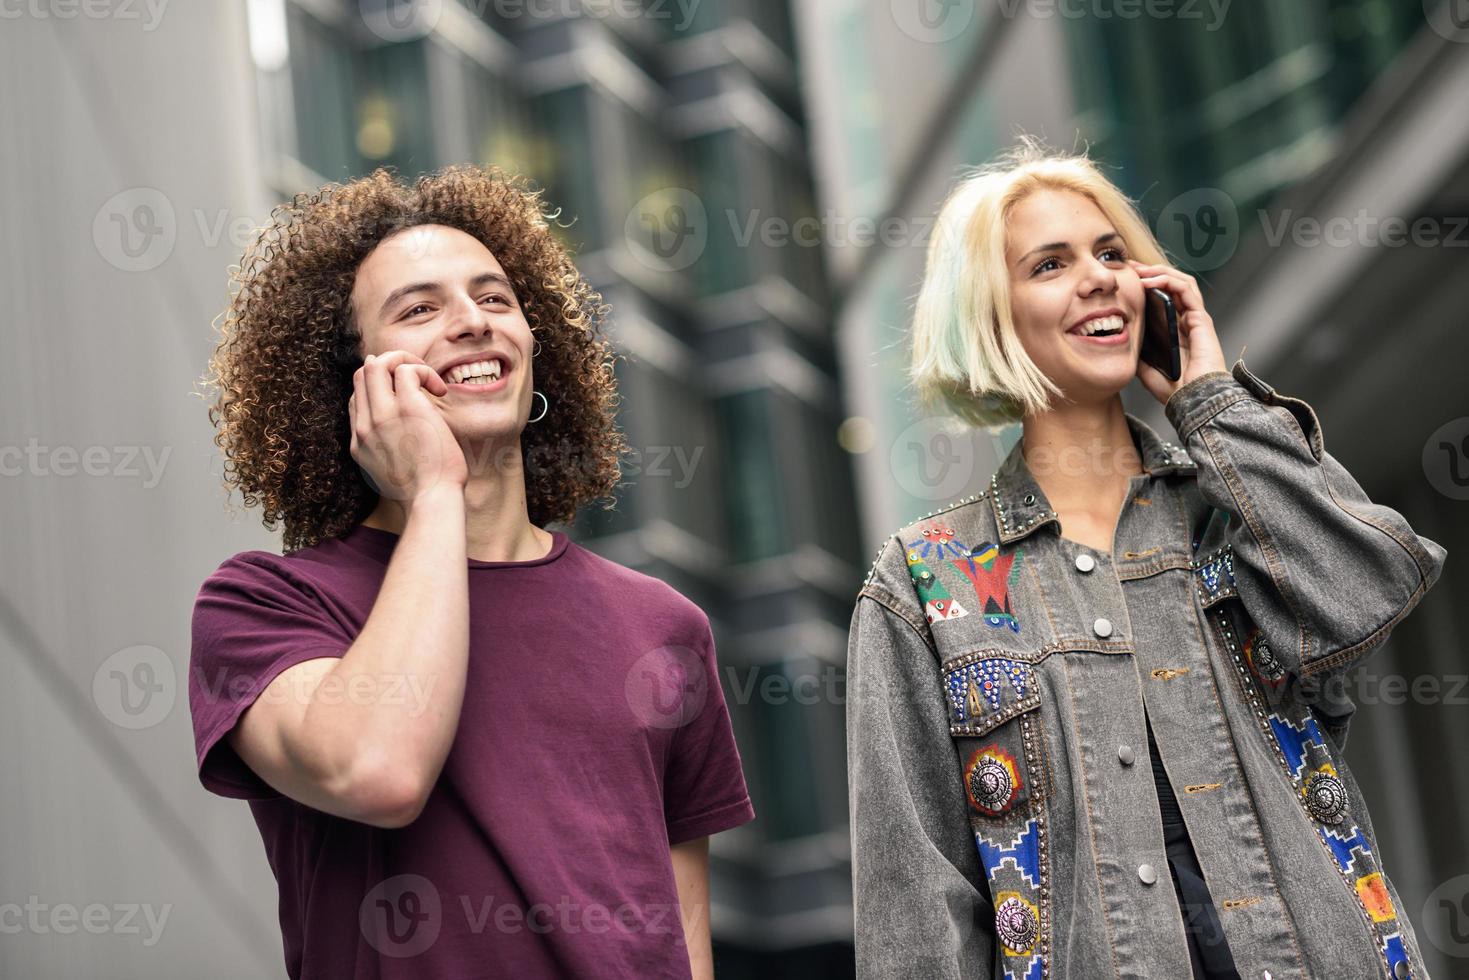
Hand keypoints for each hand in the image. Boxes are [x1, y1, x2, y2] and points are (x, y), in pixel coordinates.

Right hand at [348, 351, 467, 502]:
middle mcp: (365, 426)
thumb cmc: (423, 492)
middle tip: (418, 382)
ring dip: (405, 362)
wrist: (431, 502)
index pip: (356, 398)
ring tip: (427, 381)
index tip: (408, 399)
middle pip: (361, 375)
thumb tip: (401, 433)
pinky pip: (406, 369)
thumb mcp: (390, 473)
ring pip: (376, 364)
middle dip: (388, 367)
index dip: (380, 390)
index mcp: (359, 442)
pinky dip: (424, 371)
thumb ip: (385, 450)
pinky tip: (440, 390)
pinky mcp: (407, 407)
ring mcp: (382, 415)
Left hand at [1128, 260, 1227, 404]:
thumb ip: (1138, 353)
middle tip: (1129, 267)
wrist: (1192, 401)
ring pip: (1181, 282)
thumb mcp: (1145, 368)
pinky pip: (1187, 290)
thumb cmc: (1174, 390)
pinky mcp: (1202, 319)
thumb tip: (1122, 342)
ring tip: (1138, 270)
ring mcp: (1195, 319)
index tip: (1123, 280)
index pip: (1162, 299)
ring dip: (1159, 271)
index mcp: (1175, 331)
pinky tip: (1150, 281)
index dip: (1145, 286)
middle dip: (1150, 272)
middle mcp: (1186, 322)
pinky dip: (1168, 280)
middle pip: (1171, 286)